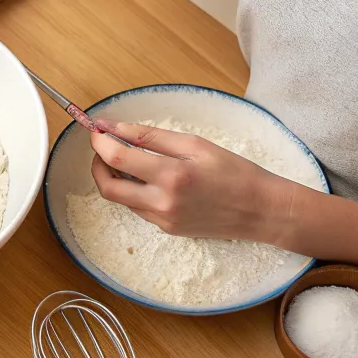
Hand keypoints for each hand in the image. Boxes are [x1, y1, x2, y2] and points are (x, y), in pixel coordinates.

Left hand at [88, 120, 293, 240]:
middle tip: (103, 146)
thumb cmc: (233, 171)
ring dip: (113, 178)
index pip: (118, 159)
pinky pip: (137, 208)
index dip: (100, 142)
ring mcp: (163, 220)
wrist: (260, 210)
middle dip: (97, 164)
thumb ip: (151, 136)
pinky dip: (132, 191)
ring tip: (125, 158)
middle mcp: (162, 203)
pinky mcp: (167, 230)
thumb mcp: (194, 144)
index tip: (97, 128)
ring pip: (121, 200)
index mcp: (171, 176)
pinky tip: (145, 177)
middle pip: (108, 187)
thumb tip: (115, 128)